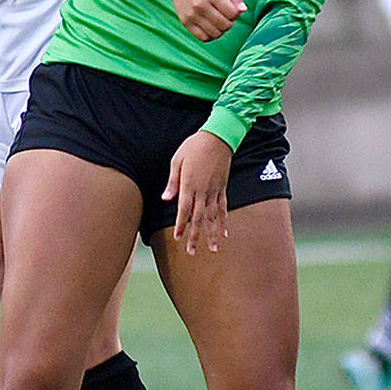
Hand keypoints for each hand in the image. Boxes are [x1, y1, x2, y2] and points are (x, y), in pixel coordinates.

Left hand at [162, 131, 232, 255]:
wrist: (217, 138)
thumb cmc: (193, 147)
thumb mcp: (176, 161)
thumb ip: (172, 182)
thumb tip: (166, 198)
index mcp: (189, 184)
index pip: (184, 210)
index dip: (181, 225)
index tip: (178, 238)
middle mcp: (203, 191)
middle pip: (199, 218)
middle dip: (195, 236)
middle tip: (192, 252)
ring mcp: (214, 190)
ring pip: (213, 217)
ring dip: (212, 234)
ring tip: (212, 249)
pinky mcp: (222, 188)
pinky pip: (224, 208)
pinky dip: (224, 221)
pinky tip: (224, 233)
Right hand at [163, 0, 245, 41]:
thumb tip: (242, 10)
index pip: (233, 13)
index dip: (237, 12)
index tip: (232, 6)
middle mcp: (200, 6)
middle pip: (225, 25)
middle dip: (230, 21)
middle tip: (226, 13)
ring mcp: (192, 15)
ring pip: (216, 33)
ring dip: (221, 29)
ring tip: (219, 19)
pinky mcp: (185, 22)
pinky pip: (203, 37)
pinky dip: (211, 35)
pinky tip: (211, 26)